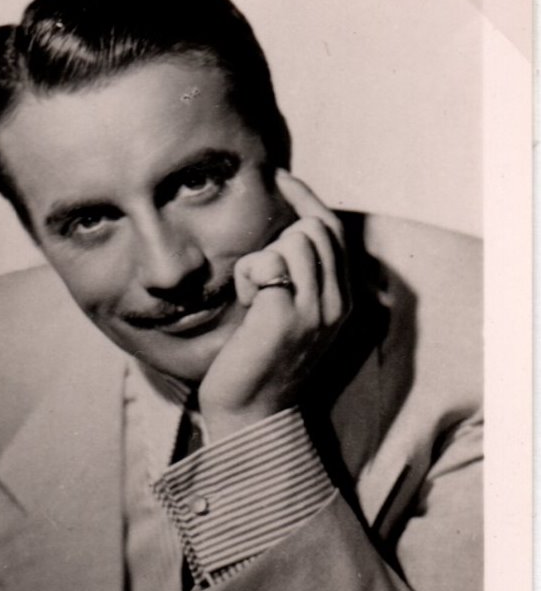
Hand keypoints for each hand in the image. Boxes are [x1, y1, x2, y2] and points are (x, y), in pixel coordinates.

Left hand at [198, 171, 349, 440]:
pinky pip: (265, 262)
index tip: (279, 178)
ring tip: (254, 297)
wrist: (249, 412)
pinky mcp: (287, 315)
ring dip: (262, 260)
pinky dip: (247, 278)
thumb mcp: (291, 313)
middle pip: (315, 228)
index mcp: (344, 301)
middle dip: (280, 239)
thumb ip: (301, 275)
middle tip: (260, 281)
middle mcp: (338, 304)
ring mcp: (316, 310)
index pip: (333, 231)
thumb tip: (290, 226)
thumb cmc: (258, 360)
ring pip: (294, 240)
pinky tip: (246, 306)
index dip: (306, 198)